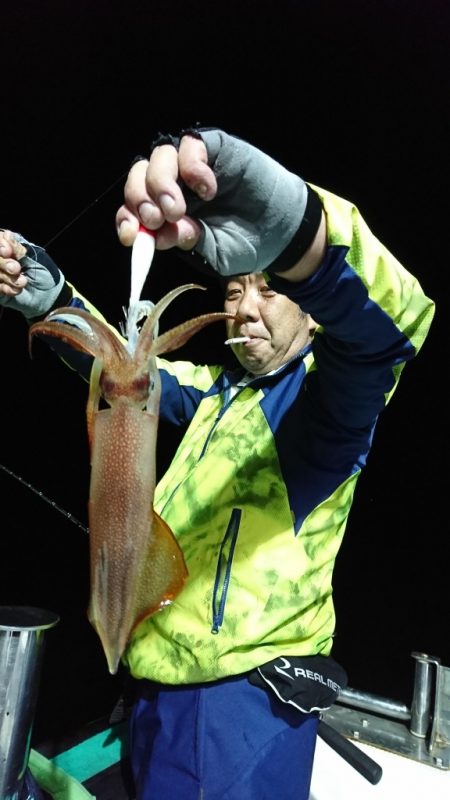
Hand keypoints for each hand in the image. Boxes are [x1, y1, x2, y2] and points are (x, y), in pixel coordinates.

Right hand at [0, 231, 66, 319]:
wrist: (50, 296)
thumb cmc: (45, 272)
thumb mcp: (35, 257)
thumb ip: (19, 248)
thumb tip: (6, 234)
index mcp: (8, 247)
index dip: (0, 245)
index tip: (8, 252)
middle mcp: (1, 260)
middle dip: (3, 263)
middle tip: (17, 269)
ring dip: (6, 278)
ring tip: (23, 282)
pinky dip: (4, 289)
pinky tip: (16, 291)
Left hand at [116, 129, 320, 276]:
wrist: (280, 232)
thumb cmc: (243, 242)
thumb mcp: (209, 251)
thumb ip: (184, 241)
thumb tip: (158, 234)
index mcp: (165, 213)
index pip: (133, 209)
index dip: (127, 220)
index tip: (131, 236)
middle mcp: (173, 185)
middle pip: (139, 179)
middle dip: (141, 200)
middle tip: (159, 219)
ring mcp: (191, 164)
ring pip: (158, 157)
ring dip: (162, 184)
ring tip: (179, 209)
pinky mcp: (214, 148)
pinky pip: (190, 145)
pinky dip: (192, 167)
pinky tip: (208, 189)